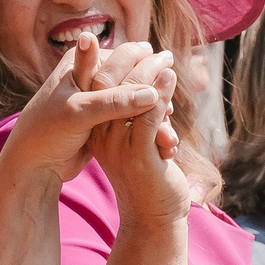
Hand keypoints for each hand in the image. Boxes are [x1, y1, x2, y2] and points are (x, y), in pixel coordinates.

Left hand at [0, 34, 167, 187]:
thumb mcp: (79, 113)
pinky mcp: (103, 119)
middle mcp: (90, 75)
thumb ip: (114, 101)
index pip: (124, 55)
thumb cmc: (47, 133)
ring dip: (152, 109)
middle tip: (170, 109)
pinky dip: (144, 123)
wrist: (32, 164)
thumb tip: (153, 92)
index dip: (148, 66)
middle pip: (133, 76)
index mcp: (79, 61)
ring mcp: (97, 98)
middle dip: (153, 90)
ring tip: (168, 123)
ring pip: (134, 97)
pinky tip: (160, 135)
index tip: (168, 79)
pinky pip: (131, 116)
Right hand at [88, 47, 189, 231]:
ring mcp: (118, 145)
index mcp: (95, 128)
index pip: (97, 82)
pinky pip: (148, 115)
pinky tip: (169, 77)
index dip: (116, 60)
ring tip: (167, 57)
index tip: (138, 46)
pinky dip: (160, 93)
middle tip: (157, 49)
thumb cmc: (143, 176)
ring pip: (130, 95)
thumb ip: (129, 116)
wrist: (150, 217)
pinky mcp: (139, 156)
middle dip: (132, 58)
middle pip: (109, 82)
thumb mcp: (131, 142)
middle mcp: (101, 134)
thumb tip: (139, 87)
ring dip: (150, 70)